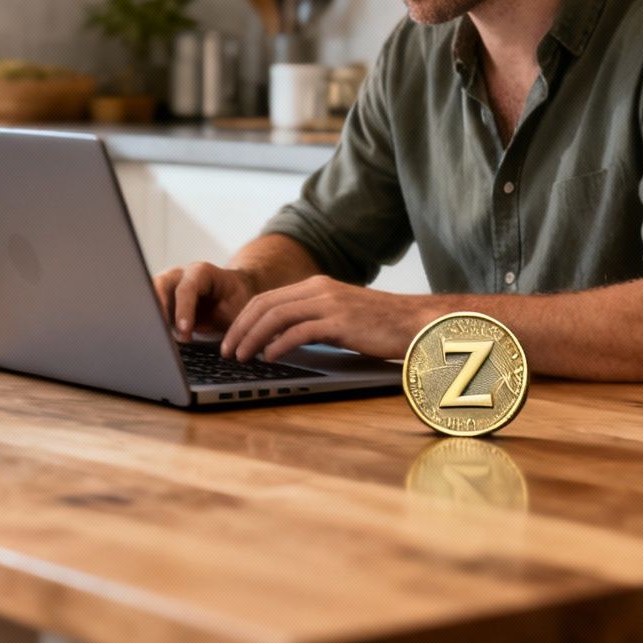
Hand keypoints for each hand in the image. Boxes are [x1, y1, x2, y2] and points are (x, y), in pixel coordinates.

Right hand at [152, 262, 259, 339]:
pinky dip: (154, 322)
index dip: (183, 310)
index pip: (186, 288)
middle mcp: (181, 275)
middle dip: (160, 311)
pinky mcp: (162, 299)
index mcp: (201, 272)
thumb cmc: (238, 300)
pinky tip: (159, 338)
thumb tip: (225, 346)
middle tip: (163, 335)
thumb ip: (228, 322)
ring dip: (154, 317)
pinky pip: (151, 307)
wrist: (234, 294)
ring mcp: (169, 285)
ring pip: (150, 295)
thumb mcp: (238, 311)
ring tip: (161, 339)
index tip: (184, 331)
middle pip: (160, 286)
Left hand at [221, 276, 425, 362]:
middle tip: (227, 350)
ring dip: (253, 337)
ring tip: (242, 356)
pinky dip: (278, 344)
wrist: (415, 322)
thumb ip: (312, 320)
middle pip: (264, 304)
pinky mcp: (340, 322)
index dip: (244, 318)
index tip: (231, 337)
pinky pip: (299, 331)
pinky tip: (270, 357)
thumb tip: (282, 338)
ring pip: (276, 316)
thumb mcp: (339, 316)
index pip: (267, 298)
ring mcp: (329, 304)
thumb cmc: (378, 325)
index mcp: (315, 286)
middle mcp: (319, 290)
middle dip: (240, 328)